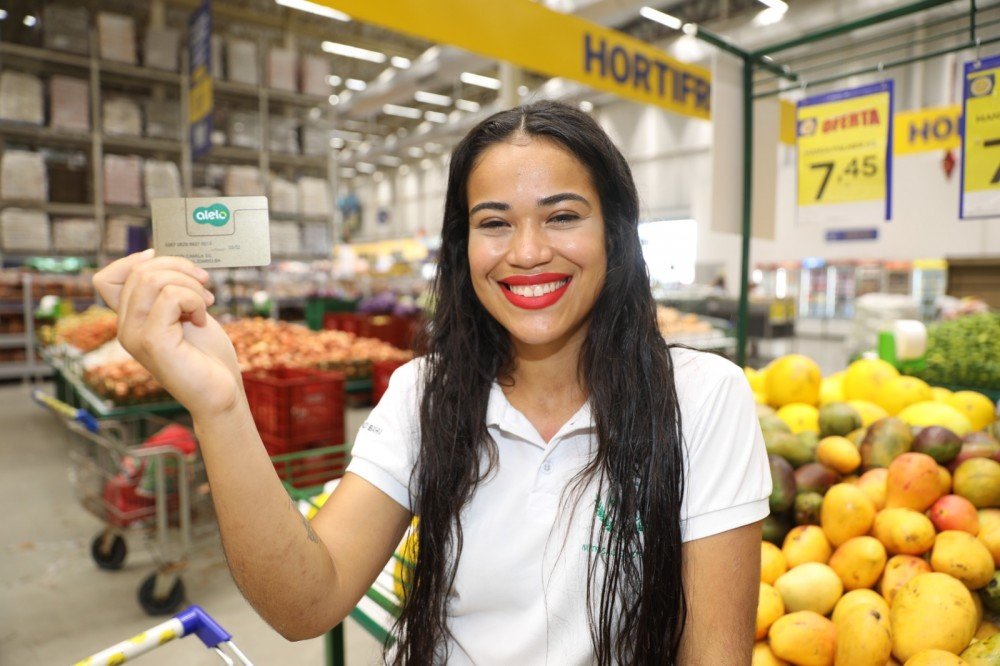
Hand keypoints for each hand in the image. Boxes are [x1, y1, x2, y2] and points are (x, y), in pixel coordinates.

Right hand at [94, 251, 243, 419]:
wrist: (221, 392)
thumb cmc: (207, 355)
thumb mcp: (184, 314)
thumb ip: (167, 292)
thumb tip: (159, 258)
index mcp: (130, 320)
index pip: (105, 279)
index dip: (134, 262)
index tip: (170, 265)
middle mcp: (125, 328)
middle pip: (139, 271)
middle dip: (179, 268)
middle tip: (205, 287)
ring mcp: (135, 336)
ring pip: (152, 279)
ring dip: (189, 284)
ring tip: (206, 303)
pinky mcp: (153, 342)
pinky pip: (170, 297)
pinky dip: (194, 300)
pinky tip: (200, 319)